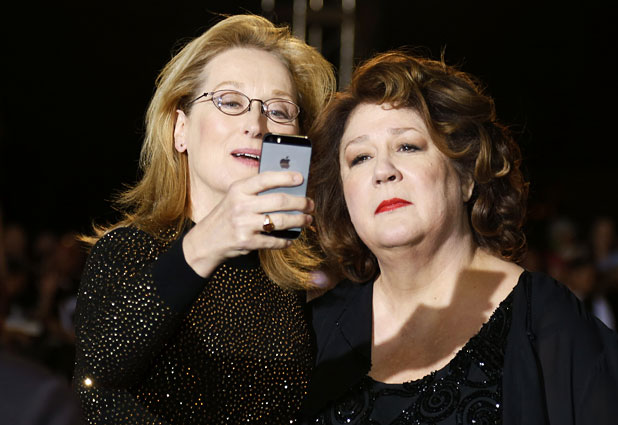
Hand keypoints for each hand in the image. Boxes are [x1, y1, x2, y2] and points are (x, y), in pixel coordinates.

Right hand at [182, 171, 313, 276]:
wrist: (206, 241)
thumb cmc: (227, 215)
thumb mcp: (235, 197)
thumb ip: (256, 192)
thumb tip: (288, 188)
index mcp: (238, 189)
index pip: (265, 179)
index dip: (285, 177)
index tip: (301, 178)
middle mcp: (240, 205)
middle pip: (279, 201)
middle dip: (300, 203)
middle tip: (310, 204)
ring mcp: (244, 224)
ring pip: (280, 221)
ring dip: (298, 221)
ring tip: (307, 219)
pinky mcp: (247, 242)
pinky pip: (274, 240)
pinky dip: (285, 241)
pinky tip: (290, 239)